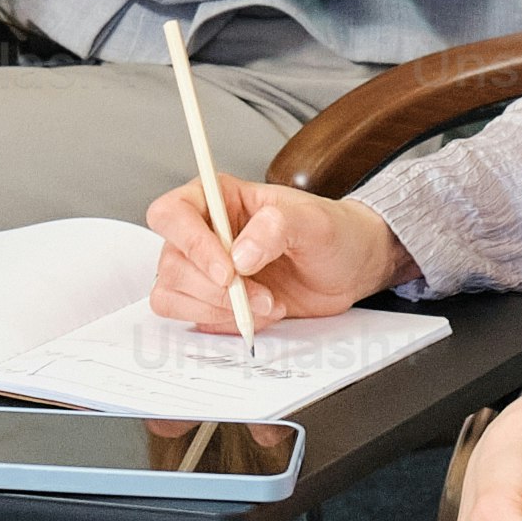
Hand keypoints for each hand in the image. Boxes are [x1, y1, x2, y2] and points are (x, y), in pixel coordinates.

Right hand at [142, 180, 401, 329]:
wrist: (349, 268)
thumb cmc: (331, 233)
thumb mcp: (313, 221)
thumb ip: (275, 227)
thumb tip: (239, 254)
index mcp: (218, 198)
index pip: (172, 213)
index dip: (191, 244)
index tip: (228, 272)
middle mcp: (202, 231)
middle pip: (172, 262)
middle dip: (216, 289)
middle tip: (261, 296)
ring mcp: (202, 268)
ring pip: (172, 294)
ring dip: (219, 309)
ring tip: (266, 304)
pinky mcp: (209, 300)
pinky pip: (189, 317)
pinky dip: (221, 322)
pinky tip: (256, 314)